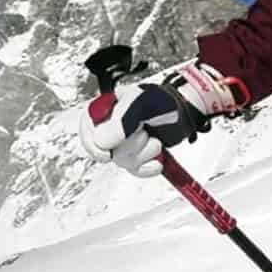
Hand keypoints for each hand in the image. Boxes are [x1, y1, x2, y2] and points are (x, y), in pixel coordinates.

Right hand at [78, 61, 243, 178]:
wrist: (184, 111)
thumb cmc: (162, 101)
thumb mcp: (139, 105)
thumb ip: (120, 122)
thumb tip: (102, 142)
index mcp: (105, 110)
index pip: (86, 129)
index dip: (92, 143)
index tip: (105, 153)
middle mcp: (112, 128)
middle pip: (107, 150)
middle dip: (130, 146)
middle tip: (145, 132)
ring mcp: (125, 143)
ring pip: (123, 162)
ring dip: (143, 154)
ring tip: (155, 141)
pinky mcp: (139, 155)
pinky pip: (136, 170)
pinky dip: (148, 168)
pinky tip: (158, 162)